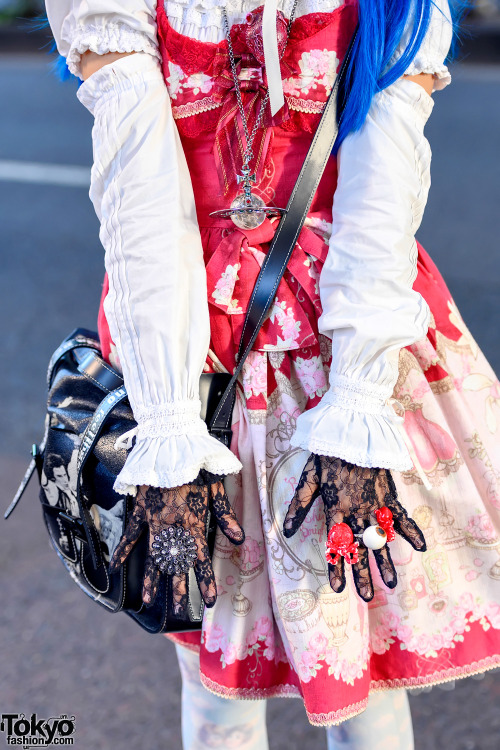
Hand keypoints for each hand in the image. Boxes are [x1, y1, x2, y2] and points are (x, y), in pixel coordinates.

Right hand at [108, 469, 244, 611]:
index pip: (200, 558)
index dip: (205, 581)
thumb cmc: (198, 464)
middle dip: (180, 587)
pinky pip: (129, 534)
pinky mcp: (140, 510)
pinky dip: (121, 550)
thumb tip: (239, 539)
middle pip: (176, 563)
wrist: (172, 443)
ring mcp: (154, 520)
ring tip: (151, 600)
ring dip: (153, 578)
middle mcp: (173, 526)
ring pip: (153, 555)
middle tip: (182, 609)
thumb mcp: (217, 488)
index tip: (210, 601)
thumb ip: (225, 514)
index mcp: (193, 522)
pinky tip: (115, 568)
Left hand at [283, 454, 425, 601]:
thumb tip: (284, 530)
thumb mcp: (308, 477)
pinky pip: (401, 515)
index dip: (337, 566)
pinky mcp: (388, 493)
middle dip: (363, 573)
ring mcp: (375, 502)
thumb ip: (299, 505)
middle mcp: (357, 509)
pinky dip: (411, 530)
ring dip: (387, 561)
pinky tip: (421, 547)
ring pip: (381, 537)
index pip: (336, 543)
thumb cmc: (327, 453)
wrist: (351, 429)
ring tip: (392, 584)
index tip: (338, 588)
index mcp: (335, 506)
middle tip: (366, 596)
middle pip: (360, 546)